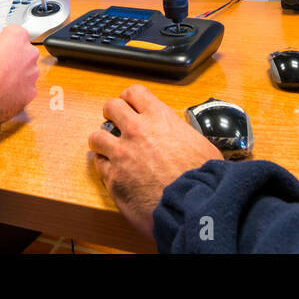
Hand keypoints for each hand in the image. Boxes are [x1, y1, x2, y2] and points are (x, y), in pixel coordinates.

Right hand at [0, 25, 38, 129]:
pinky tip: (3, 89)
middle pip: (23, 50)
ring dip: (16, 71)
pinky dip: (17, 87)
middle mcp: (29, 53)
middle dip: (13, 54)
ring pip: (26, 68)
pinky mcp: (31, 91)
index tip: (0, 42)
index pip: (15, 31)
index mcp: (17, 38)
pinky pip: (25, 85)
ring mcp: (32, 73)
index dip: (5, 37)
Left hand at [87, 85, 221, 237]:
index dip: (129, 98)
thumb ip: (181, 135)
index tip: (130, 105)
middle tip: (116, 124)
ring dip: (102, 141)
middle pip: (110, 107)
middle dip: (111, 114)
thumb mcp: (200, 144)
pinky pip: (99, 164)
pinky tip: (113, 171)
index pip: (135, 93)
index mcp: (159, 118)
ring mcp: (121, 154)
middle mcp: (137, 131)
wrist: (191, 206)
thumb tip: (181, 139)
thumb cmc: (202, 178)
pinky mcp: (113, 178)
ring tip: (109, 149)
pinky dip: (104, 166)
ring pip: (97, 136)